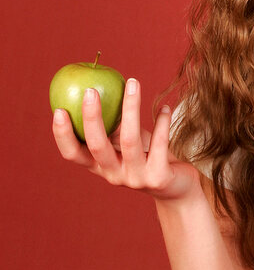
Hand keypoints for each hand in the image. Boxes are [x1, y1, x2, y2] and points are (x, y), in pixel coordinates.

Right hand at [52, 77, 200, 200]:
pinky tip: (165, 108)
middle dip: (91, 118)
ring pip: (129, 140)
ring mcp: (136, 179)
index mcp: (100, 166)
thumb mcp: (127, 141)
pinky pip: (160, 144)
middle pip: (97, 146)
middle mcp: (114, 175)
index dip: (63, 135)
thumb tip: (98, 88)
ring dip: (131, 108)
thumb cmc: (149, 155)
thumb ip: (113, 125)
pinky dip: (162, 123)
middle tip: (90, 90)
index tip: (59, 110)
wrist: (178, 186)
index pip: (73, 154)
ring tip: (133, 83)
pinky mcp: (159, 178)